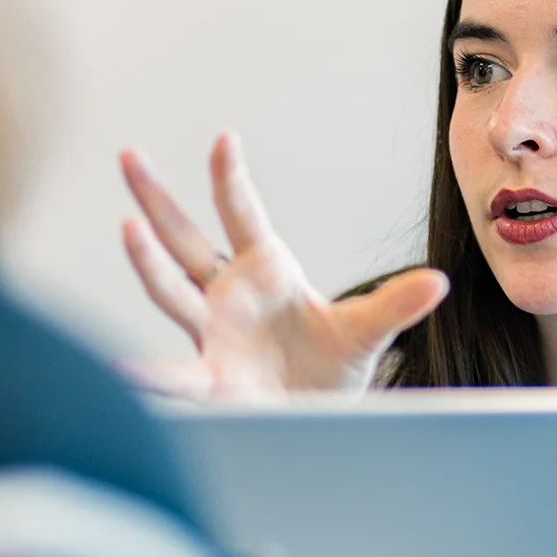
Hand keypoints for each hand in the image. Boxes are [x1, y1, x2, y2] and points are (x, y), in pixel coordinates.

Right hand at [118, 132, 448, 399]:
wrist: (316, 417)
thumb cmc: (332, 369)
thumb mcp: (367, 333)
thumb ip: (396, 306)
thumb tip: (439, 283)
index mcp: (268, 272)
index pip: (243, 216)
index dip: (231, 179)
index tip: (224, 139)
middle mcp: (230, 296)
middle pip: (185, 240)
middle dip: (156, 200)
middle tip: (128, 155)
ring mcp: (213, 333)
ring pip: (171, 291)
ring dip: (147, 261)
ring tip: (127, 227)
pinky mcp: (211, 378)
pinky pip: (175, 374)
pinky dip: (147, 375)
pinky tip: (117, 371)